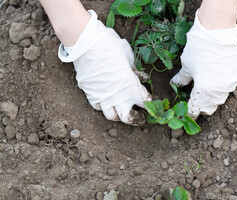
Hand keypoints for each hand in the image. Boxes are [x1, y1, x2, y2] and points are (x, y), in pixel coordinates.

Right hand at [58, 10, 150, 125]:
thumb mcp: (128, 57)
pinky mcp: (89, 94)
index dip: (150, 103)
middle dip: (137, 119)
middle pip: (129, 118)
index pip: (145, 102)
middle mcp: (117, 96)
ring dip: (119, 115)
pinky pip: (98, 107)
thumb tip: (139, 76)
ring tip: (123, 109)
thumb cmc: (109, 46)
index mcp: (130, 86)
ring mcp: (102, 97)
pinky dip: (104, 106)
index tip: (151, 102)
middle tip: (141, 116)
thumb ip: (134, 70)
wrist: (85, 43)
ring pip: (112, 116)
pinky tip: (107, 100)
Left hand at [170, 11, 236, 118]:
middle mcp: (218, 90)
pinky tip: (215, 78)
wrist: (217, 31)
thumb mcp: (186, 65)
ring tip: (205, 88)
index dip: (189, 112)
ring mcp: (230, 83)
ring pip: (220, 99)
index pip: (195, 109)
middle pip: (209, 108)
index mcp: (204, 90)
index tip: (185, 113)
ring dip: (211, 97)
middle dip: (201, 106)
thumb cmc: (199, 48)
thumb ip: (182, 79)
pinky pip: (228, 87)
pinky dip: (221, 86)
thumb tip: (176, 85)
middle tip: (194, 100)